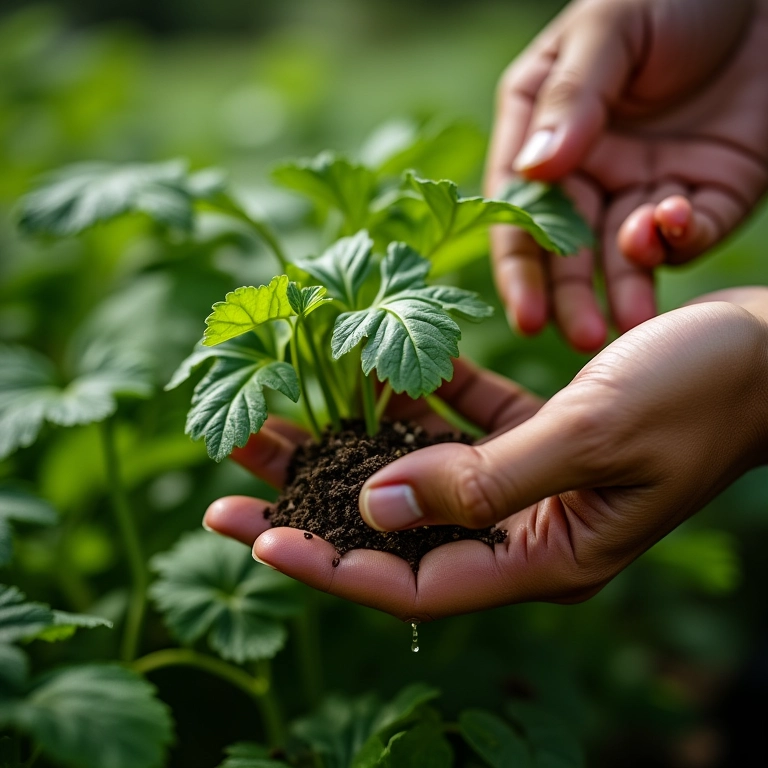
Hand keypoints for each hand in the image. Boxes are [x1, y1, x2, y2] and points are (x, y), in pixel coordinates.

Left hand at [205, 289, 767, 620]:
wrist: (766, 351)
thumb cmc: (701, 395)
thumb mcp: (590, 437)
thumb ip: (483, 479)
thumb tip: (376, 506)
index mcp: (542, 559)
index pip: (413, 581)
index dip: (329, 561)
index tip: (254, 532)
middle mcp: (524, 528)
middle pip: (397, 523)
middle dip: (312, 494)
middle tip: (231, 467)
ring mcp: (527, 479)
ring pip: (416, 466)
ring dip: (352, 434)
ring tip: (275, 411)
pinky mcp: (535, 430)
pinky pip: (459, 417)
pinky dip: (419, 390)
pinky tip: (374, 360)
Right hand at [486, 0, 767, 350]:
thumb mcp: (608, 29)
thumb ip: (571, 99)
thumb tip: (532, 172)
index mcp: (544, 132)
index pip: (519, 211)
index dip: (520, 268)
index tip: (528, 315)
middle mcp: (587, 170)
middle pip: (569, 250)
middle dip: (574, 298)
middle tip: (584, 337)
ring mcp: (643, 187)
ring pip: (626, 256)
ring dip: (628, 287)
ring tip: (634, 319)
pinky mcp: (703, 196)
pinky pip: (686, 235)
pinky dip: (678, 241)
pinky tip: (673, 226)